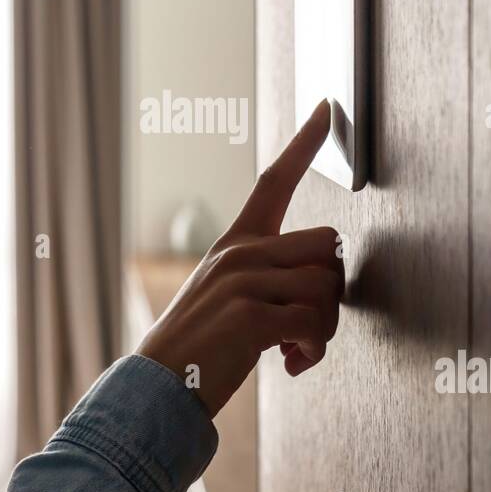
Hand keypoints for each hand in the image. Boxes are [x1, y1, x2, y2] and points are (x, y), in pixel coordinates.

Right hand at [137, 99, 343, 417]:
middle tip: (305, 326)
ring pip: (327, 286)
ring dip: (324, 328)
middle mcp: (241, 251)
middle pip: (327, 245)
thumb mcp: (229, 296)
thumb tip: (323, 287)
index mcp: (237, 242)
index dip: (305, 143)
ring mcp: (244, 280)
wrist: (159, 385)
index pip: (274, 180)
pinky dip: (312, 352)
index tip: (328, 107)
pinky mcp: (250, 315)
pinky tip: (290, 364)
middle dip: (331, 291)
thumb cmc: (202, 345)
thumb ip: (269, 277)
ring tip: (294, 350)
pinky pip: (315, 324)